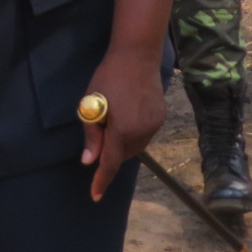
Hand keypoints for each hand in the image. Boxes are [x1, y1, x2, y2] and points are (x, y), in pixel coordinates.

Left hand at [80, 51, 164, 201]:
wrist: (137, 55)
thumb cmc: (108, 77)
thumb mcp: (91, 104)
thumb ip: (92, 135)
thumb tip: (90, 162)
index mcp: (122, 129)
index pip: (111, 163)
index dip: (102, 180)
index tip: (95, 196)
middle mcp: (142, 132)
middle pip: (124, 155)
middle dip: (112, 151)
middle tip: (102, 129)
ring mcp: (154, 125)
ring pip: (136, 146)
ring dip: (124, 142)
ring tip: (115, 117)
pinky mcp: (161, 117)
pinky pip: (145, 134)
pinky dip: (135, 132)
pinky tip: (129, 112)